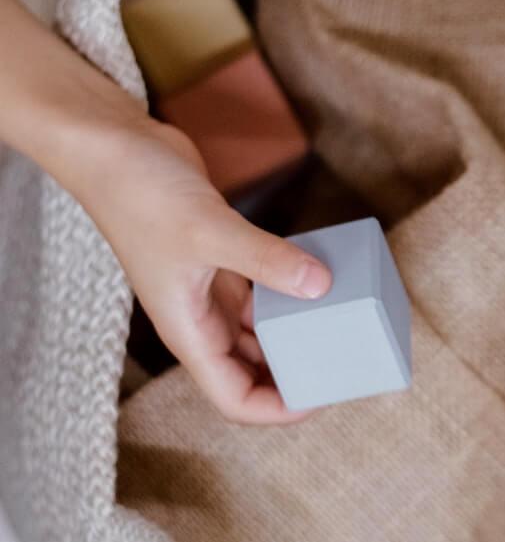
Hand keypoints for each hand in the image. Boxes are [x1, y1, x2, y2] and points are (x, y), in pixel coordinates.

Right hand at [0, 0, 331, 422]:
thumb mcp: (210, 230)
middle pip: (251, 372)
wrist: (112, 145)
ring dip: (294, 335)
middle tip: (342, 364)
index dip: (277, 408)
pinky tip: (318, 281)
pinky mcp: (221, 260)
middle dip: (293, 376)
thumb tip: (322, 285)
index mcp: (188, 332)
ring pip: (258, 333)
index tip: (322, 398)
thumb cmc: (141, 194)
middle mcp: (199, 320)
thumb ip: (267, 260)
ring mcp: (209, 290)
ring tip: (340, 327)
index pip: (234, 398)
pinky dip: (289, 293)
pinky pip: (262, 293)